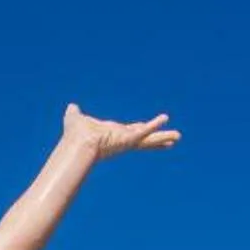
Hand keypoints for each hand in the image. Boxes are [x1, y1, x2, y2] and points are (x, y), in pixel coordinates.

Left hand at [63, 105, 177, 158]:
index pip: (132, 132)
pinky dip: (154, 124)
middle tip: (174, 140)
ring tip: (178, 136)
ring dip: (163, 136)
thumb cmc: (76, 135)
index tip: (150, 130)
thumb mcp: (76, 119)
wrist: (77, 143)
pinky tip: (164, 118)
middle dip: (159, 139)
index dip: (142, 130)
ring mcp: (127, 140)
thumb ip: (75, 113)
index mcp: (114, 135)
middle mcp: (123, 139)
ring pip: (149, 138)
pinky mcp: (128, 138)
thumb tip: (71, 107)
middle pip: (145, 138)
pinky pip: (143, 130)